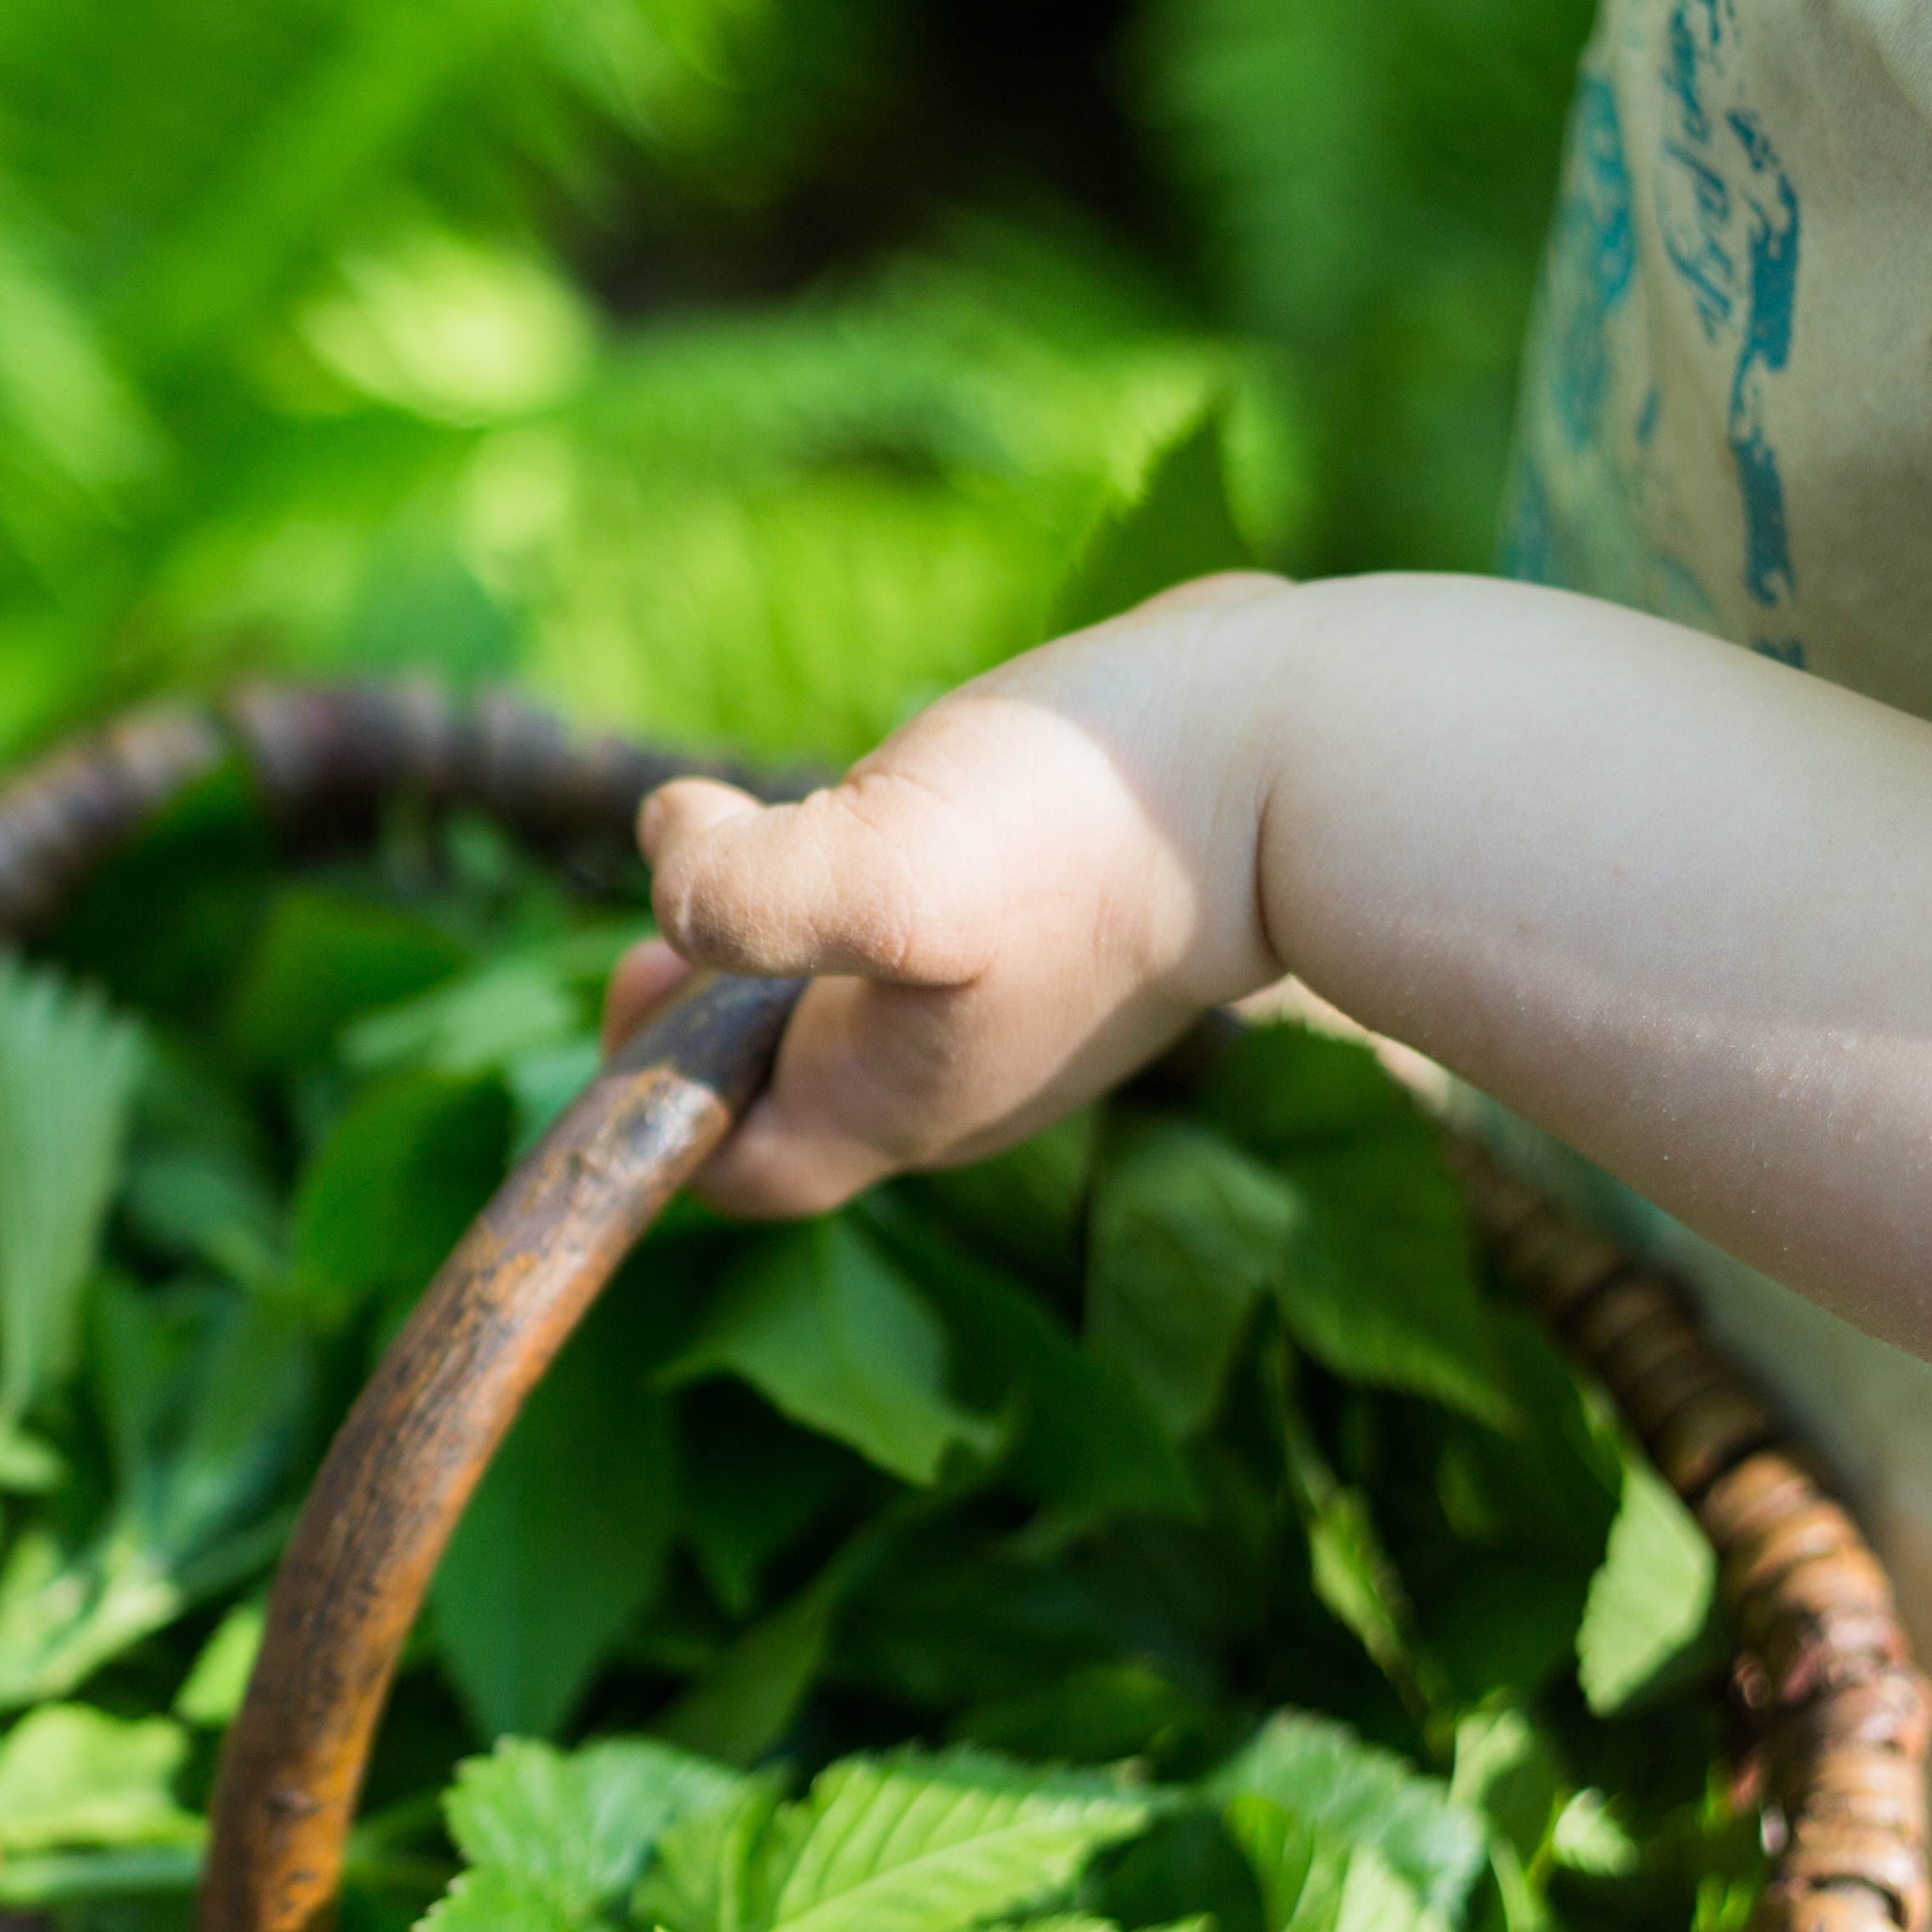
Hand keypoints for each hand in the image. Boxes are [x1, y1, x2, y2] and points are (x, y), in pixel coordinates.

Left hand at [606, 571, 1301, 1215]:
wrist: (1302, 764)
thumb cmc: (1089, 834)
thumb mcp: (886, 869)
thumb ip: (750, 900)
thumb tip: (666, 881)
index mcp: (895, 1102)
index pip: (735, 1167)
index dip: (649, 1100)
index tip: (629, 974)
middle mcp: (956, 1075)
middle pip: (788, 1086)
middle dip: (706, 1006)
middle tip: (672, 906)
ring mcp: (1025, 1000)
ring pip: (864, 997)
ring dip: (786, 925)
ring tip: (750, 825)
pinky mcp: (1075, 913)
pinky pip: (939, 921)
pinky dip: (874, 864)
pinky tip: (878, 783)